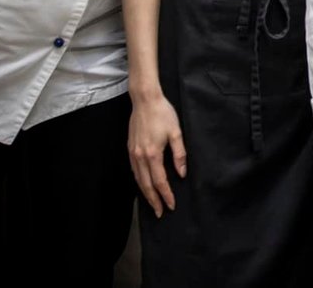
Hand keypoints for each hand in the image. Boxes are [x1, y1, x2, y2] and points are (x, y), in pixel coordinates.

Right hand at [128, 92, 186, 216]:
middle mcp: (140, 157)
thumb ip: (179, 155)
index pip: (160, 181)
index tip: (171, 206)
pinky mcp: (130, 149)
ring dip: (145, 193)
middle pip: (146, 185)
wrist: (145, 100)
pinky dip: (139, 182)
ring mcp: (132, 153)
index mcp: (153, 154)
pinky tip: (144, 185)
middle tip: (160, 213)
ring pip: (138, 179)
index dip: (166, 195)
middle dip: (154, 200)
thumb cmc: (163, 114)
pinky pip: (134, 171)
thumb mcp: (176, 132)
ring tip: (152, 203)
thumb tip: (181, 174)